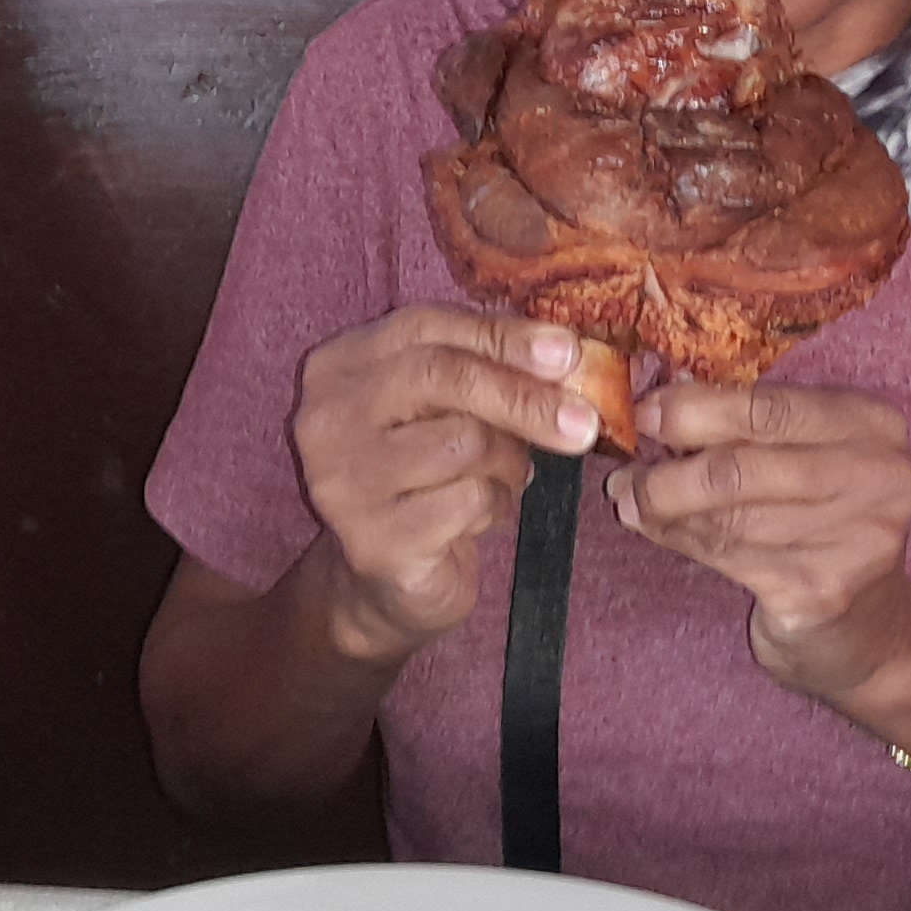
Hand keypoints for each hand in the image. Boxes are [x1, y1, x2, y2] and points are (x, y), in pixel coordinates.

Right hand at [293, 307, 601, 666]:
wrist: (388, 584)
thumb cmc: (427, 479)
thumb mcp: (447, 409)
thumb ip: (485, 368)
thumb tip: (564, 352)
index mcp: (339, 366)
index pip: (425, 326)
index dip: (502, 335)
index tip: (567, 351)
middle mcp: (325, 418)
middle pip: (442, 377)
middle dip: (523, 396)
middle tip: (584, 421)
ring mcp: (341, 481)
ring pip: (464, 441)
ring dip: (508, 462)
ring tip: (505, 477)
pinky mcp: (372, 540)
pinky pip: (467, 500)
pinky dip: (495, 504)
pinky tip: (483, 514)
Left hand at [607, 381, 910, 700]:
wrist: (869, 626)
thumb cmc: (824, 524)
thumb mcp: (806, 458)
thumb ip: (748, 429)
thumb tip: (656, 406)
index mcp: (872, 423)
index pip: (766, 406)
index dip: (694, 409)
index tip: (643, 412)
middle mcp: (876, 476)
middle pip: (741, 466)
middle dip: (669, 470)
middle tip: (626, 473)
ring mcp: (855, 538)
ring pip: (727, 515)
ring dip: (663, 507)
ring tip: (628, 501)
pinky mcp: (822, 590)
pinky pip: (728, 555)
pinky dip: (680, 539)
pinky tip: (654, 530)